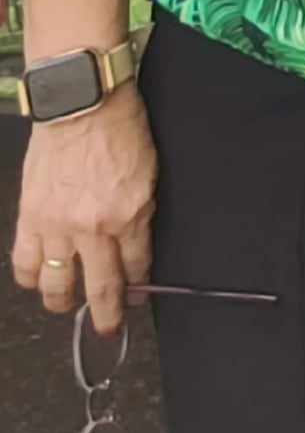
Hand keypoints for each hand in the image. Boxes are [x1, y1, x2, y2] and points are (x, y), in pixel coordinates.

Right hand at [10, 84, 155, 335]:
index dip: (140, 285)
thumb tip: (136, 243)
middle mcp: (95, 228)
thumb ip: (140, 211)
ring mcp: (59, 226)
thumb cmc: (122, 128)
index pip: (138, 265)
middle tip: (109, 329)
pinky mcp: (31, 218)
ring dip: (64, 302)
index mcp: (131, 213)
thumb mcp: (149, 171)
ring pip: (57, 286)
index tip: (139, 296)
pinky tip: (38, 281)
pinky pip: (26, 264)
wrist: (82, 103)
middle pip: (102, 287)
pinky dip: (31, 278)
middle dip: (107, 315)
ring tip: (68, 306)